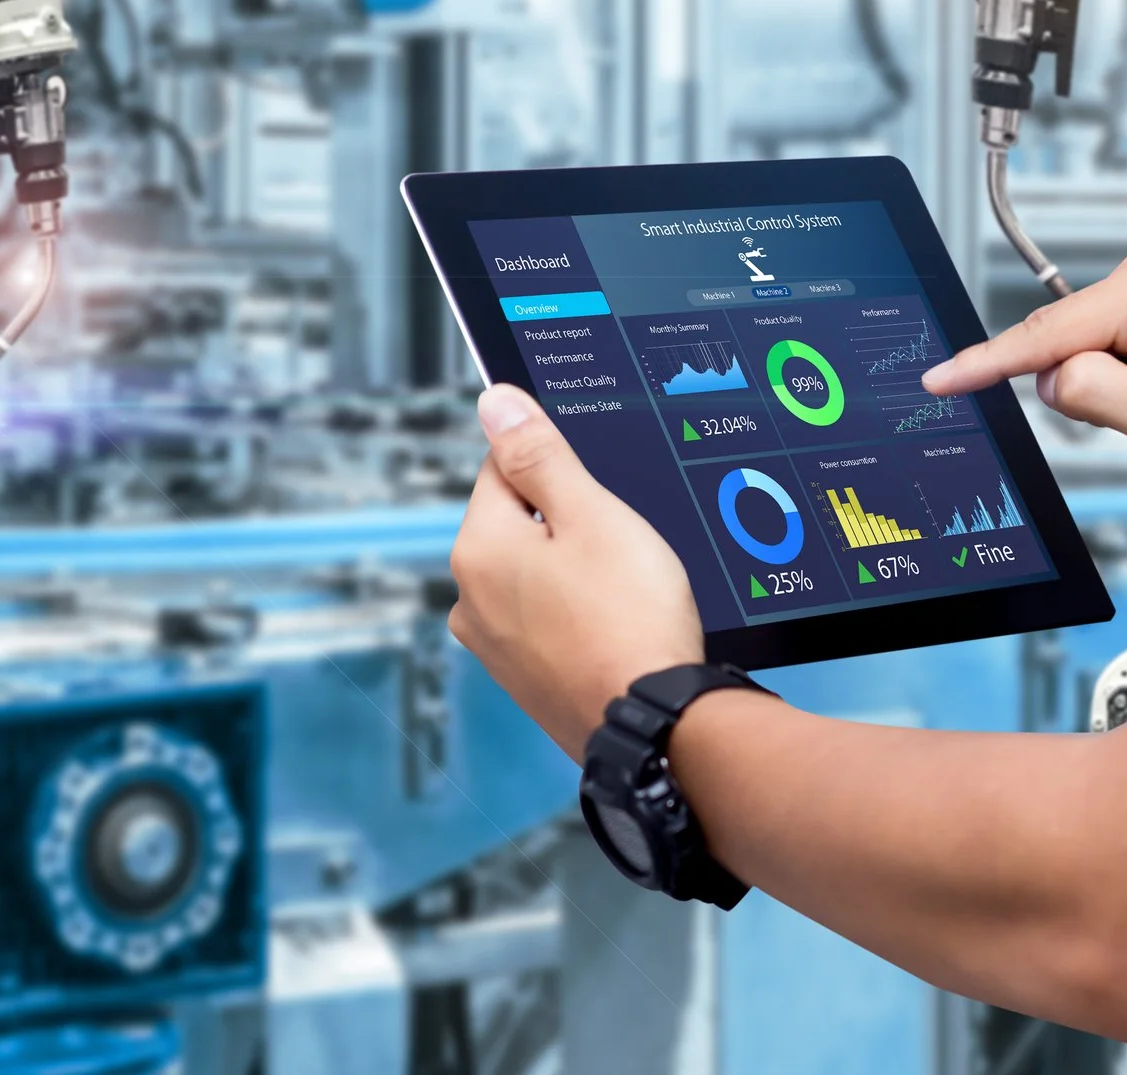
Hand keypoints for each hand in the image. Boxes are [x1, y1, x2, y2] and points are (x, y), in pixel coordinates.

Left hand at [448, 384, 704, 756]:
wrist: (657, 724)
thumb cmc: (630, 616)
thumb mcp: (592, 514)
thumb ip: (539, 454)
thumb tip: (494, 402)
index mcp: (478, 549)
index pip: (503, 468)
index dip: (558, 469)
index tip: (599, 493)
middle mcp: (470, 600)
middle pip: (518, 524)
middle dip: (567, 523)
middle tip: (621, 546)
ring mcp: (494, 647)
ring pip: (536, 575)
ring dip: (575, 571)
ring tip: (624, 591)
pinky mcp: (524, 680)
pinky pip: (547, 622)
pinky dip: (578, 615)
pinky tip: (617, 625)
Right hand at [921, 233, 1126, 497]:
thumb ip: (1085, 392)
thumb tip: (1047, 376)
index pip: (1047, 332)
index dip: (987, 363)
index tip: (939, 379)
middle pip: (1064, 335)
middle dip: (1082, 383)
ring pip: (1081, 340)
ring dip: (1106, 380)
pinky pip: (1102, 336)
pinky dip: (1117, 370)